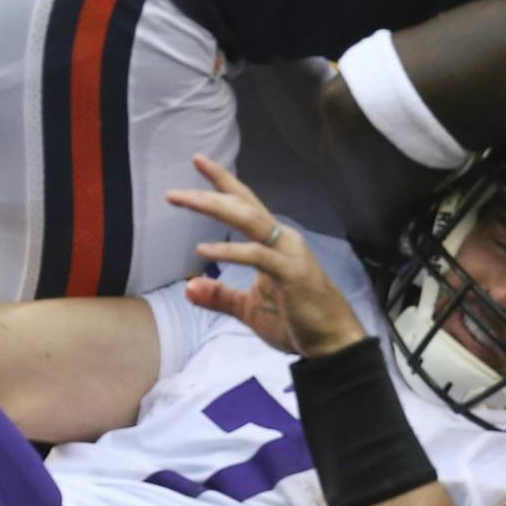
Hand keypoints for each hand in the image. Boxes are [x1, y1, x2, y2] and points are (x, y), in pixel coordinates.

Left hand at [165, 154, 366, 356]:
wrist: (332, 344)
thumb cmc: (295, 321)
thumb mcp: (248, 309)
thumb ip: (219, 297)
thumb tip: (188, 288)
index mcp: (273, 243)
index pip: (244, 206)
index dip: (222, 183)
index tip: (198, 161)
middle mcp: (282, 240)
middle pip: (243, 205)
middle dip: (210, 191)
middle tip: (174, 191)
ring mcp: (288, 254)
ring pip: (249, 220)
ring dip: (214, 207)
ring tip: (184, 201)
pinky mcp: (291, 273)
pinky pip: (257, 256)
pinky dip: (230, 251)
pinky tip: (204, 250)